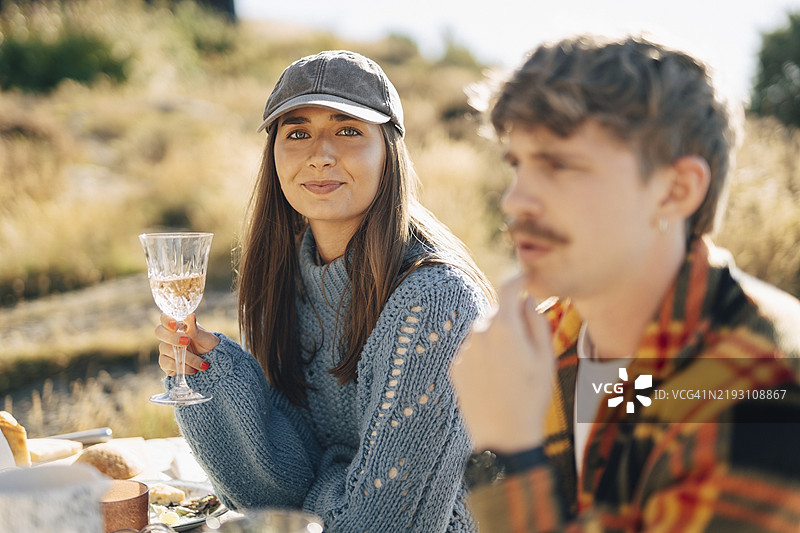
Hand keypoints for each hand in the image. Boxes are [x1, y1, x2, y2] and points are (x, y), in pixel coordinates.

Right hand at [155, 313, 219, 375]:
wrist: (212, 362)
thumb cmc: (208, 345)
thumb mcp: (206, 337)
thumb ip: (195, 329)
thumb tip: (190, 315)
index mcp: (178, 326)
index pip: (164, 318)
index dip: (167, 320)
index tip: (175, 326)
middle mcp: (169, 336)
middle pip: (159, 332)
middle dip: (173, 338)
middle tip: (187, 342)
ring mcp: (166, 350)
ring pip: (166, 350)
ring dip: (185, 357)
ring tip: (201, 363)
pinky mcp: (166, 364)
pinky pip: (166, 364)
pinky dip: (181, 367)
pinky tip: (193, 370)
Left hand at [451, 274, 554, 452]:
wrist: (504, 437)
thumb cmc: (532, 397)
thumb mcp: (546, 358)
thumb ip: (537, 321)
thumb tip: (526, 299)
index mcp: (505, 327)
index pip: (508, 287)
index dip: (518, 277)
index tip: (525, 276)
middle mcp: (480, 333)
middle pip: (497, 313)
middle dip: (511, 321)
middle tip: (528, 350)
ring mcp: (465, 350)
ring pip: (484, 333)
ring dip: (497, 341)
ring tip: (511, 373)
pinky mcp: (456, 367)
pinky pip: (474, 352)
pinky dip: (485, 358)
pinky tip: (496, 382)